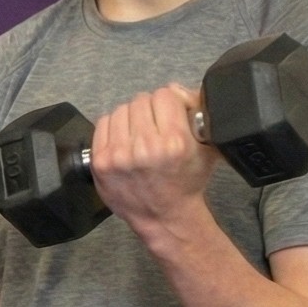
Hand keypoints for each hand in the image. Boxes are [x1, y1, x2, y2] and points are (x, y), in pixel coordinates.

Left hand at [89, 83, 215, 234]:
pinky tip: (124, 140)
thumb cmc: (186, 182)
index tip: (172, 114)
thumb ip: (196, 113)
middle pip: (142, 100)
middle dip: (151, 110)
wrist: (164, 216)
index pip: (165, 95)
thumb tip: (176, 90)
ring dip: (132, 117)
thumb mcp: (206, 147)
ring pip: (122, 109)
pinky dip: (114, 127)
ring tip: (139, 134)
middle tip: (156, 127)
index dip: (170, 102)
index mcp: (174, 142)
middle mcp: (145, 147)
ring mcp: (119, 155)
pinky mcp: (100, 161)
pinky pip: (103, 123)